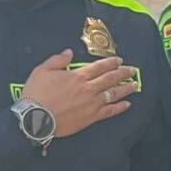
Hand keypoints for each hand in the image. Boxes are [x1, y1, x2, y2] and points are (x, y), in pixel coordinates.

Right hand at [21, 50, 137, 137]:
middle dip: (123, 73)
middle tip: (132, 70)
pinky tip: (128, 104)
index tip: (119, 60)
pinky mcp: (92, 116)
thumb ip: (57, 60)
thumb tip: (68, 52)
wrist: (36, 118)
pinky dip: (120, 107)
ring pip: (114, 93)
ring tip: (135, 85)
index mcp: (77, 76)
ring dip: (126, 88)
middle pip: (111, 78)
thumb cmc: (36, 94)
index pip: (99, 67)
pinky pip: (110, 111)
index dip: (111, 62)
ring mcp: (92, 103)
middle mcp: (88, 88)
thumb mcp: (42, 71)